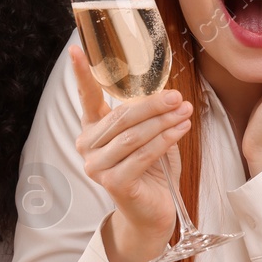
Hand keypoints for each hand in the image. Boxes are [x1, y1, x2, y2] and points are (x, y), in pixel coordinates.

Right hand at [70, 46, 190, 261]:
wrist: (151, 213)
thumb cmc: (150, 170)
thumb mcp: (147, 135)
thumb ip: (146, 115)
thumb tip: (166, 89)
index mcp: (91, 130)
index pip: (85, 98)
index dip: (81, 73)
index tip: (75, 48)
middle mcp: (87, 147)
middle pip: (122, 116)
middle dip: (153, 104)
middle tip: (177, 96)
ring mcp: (96, 167)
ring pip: (134, 135)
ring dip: (164, 121)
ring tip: (185, 111)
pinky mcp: (113, 183)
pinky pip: (143, 154)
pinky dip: (165, 139)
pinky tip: (181, 129)